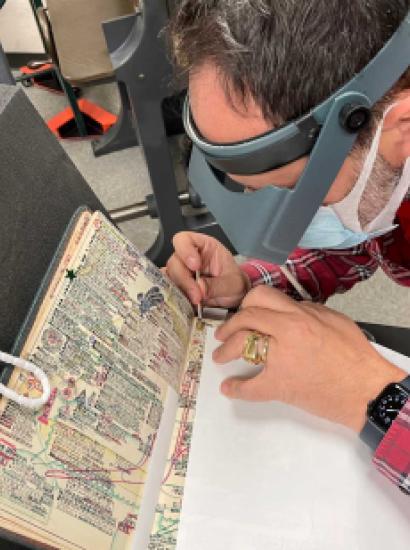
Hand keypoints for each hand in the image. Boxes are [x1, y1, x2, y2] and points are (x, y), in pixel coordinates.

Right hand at [165, 232, 249, 307]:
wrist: (234, 298)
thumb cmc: (235, 283)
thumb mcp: (232, 284)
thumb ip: (217, 285)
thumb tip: (199, 288)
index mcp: (203, 247)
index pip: (184, 239)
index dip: (185, 251)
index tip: (195, 266)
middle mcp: (188, 257)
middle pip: (174, 262)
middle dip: (184, 280)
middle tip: (197, 296)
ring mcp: (181, 273)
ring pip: (169, 278)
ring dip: (180, 291)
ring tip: (195, 303)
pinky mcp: (177, 288)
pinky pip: (168, 291)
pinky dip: (174, 298)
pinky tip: (184, 305)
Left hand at [213, 286, 405, 431]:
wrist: (367, 389)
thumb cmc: (356, 355)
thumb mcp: (333, 319)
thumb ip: (307, 310)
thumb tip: (287, 310)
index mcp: (300, 314)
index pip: (260, 298)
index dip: (245, 305)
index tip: (241, 314)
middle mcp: (287, 331)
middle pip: (245, 318)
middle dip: (229, 326)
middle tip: (222, 335)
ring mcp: (281, 358)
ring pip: (241, 344)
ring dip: (225, 350)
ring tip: (219, 357)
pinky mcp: (280, 385)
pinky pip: (250, 386)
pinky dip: (237, 388)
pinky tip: (229, 388)